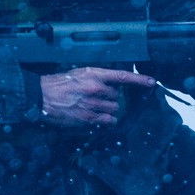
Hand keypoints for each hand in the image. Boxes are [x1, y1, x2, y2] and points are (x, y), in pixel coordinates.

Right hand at [40, 67, 157, 125]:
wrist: (42, 96)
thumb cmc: (59, 84)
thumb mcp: (80, 74)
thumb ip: (98, 78)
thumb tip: (113, 84)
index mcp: (94, 74)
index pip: (122, 76)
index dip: (139, 80)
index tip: (151, 82)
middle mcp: (95, 88)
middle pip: (117, 96)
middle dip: (109, 97)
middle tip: (94, 97)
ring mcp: (92, 104)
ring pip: (114, 109)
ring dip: (107, 109)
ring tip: (91, 106)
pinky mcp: (88, 118)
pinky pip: (108, 120)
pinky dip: (105, 120)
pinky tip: (95, 116)